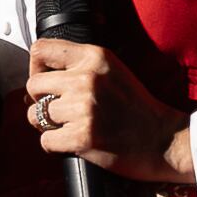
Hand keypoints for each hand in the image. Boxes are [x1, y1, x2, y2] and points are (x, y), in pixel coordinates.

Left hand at [22, 38, 193, 183]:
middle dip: (40, 101)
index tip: (46, 83)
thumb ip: (78, 67)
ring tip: (70, 127)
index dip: (36, 68)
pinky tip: (74, 142)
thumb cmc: (136, 108)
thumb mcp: (112, 71)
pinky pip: (45, 141)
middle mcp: (87, 78)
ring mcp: (84, 108)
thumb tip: (34, 80)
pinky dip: (55, 146)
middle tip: (60, 111)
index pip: (40, 50)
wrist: (163, 140)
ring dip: (47, 125)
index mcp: (95, 57)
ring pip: (35, 115)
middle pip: (33, 85)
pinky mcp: (82, 137)